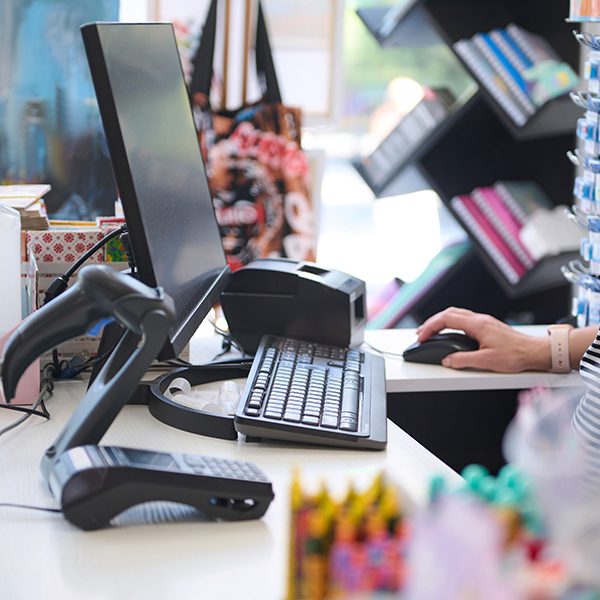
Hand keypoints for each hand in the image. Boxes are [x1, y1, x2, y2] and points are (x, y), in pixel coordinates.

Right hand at [416, 307, 550, 372]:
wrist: (534, 351)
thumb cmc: (516, 355)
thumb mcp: (486, 361)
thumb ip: (463, 360)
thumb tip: (447, 360)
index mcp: (477, 325)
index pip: (446, 319)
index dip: (430, 327)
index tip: (422, 336)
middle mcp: (479, 319)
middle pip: (448, 313)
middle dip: (431, 323)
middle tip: (421, 334)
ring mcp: (483, 321)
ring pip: (455, 314)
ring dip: (440, 321)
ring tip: (430, 332)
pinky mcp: (487, 326)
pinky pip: (463, 319)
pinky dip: (450, 323)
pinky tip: (449, 332)